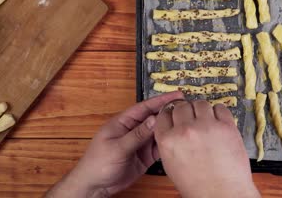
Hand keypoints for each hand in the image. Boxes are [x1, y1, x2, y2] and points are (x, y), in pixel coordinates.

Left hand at [46, 91, 183, 197]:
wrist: (94, 186)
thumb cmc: (97, 164)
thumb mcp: (117, 147)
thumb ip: (137, 134)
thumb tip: (154, 119)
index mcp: (123, 122)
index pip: (144, 107)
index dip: (160, 100)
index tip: (176, 95)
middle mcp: (133, 130)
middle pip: (154, 118)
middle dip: (169, 113)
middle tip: (187, 109)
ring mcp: (139, 143)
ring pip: (158, 133)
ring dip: (169, 129)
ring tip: (185, 124)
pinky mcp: (144, 156)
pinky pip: (158, 148)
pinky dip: (167, 145)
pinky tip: (176, 141)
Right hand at [155, 100, 259, 197]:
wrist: (222, 194)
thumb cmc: (198, 186)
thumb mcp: (171, 165)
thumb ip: (169, 143)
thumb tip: (172, 127)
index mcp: (168, 141)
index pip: (164, 114)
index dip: (170, 113)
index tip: (175, 113)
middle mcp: (185, 130)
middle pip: (181, 106)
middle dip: (186, 111)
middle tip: (192, 117)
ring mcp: (206, 126)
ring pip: (200, 103)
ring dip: (202, 109)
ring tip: (206, 119)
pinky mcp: (226, 126)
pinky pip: (220, 108)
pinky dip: (218, 112)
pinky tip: (218, 121)